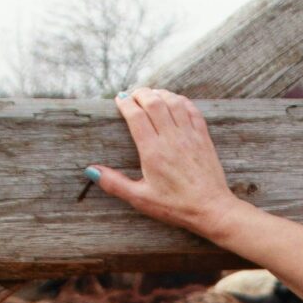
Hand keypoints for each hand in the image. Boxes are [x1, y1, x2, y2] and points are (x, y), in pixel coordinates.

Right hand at [90, 88, 243, 238]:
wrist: (211, 209)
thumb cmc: (175, 206)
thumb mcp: (140, 198)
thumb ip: (115, 183)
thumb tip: (91, 171)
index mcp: (153, 151)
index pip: (136, 116)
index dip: (125, 103)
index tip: (119, 99)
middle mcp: (171, 138)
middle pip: (154, 102)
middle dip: (140, 93)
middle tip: (132, 94)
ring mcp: (189, 135)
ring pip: (174, 102)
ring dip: (160, 93)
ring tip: (150, 94)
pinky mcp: (203, 137)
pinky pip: (192, 110)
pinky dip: (181, 101)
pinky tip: (174, 101)